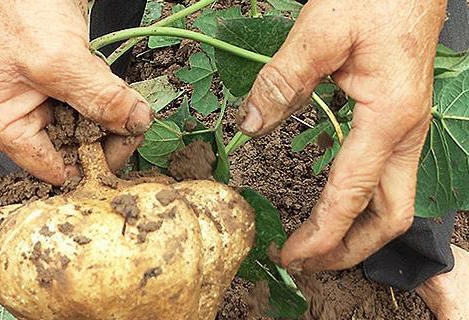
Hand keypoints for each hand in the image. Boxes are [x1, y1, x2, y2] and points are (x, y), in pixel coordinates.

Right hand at [0, 0, 152, 184]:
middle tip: (132, 120)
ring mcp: (40, 106)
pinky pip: (90, 110)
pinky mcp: (60, 91)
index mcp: (3, 126)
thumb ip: (99, 96)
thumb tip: (135, 122)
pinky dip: (108, 102)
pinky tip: (114, 89)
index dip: (91, 161)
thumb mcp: (60, 60)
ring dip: (110, 119)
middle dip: (105, 138)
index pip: (54, 168)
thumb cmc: (21, 12)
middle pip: (72, 152)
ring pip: (86, 131)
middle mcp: (18, 122)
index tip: (125, 142)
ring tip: (122, 99)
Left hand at [236, 0, 446, 270]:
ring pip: (392, 200)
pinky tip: (332, 202)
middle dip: (350, 248)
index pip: (353, 196)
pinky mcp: (399, 119)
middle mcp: (406, 131)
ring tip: (316, 242)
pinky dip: (359, 202)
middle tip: (305, 261)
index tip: (292, 255)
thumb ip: (282, 81)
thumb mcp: (320, 32)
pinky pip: (385, 176)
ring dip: (356, 229)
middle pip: (390, 216)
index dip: (322, 235)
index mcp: (389, 117)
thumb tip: (251, 125)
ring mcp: (407, 128)